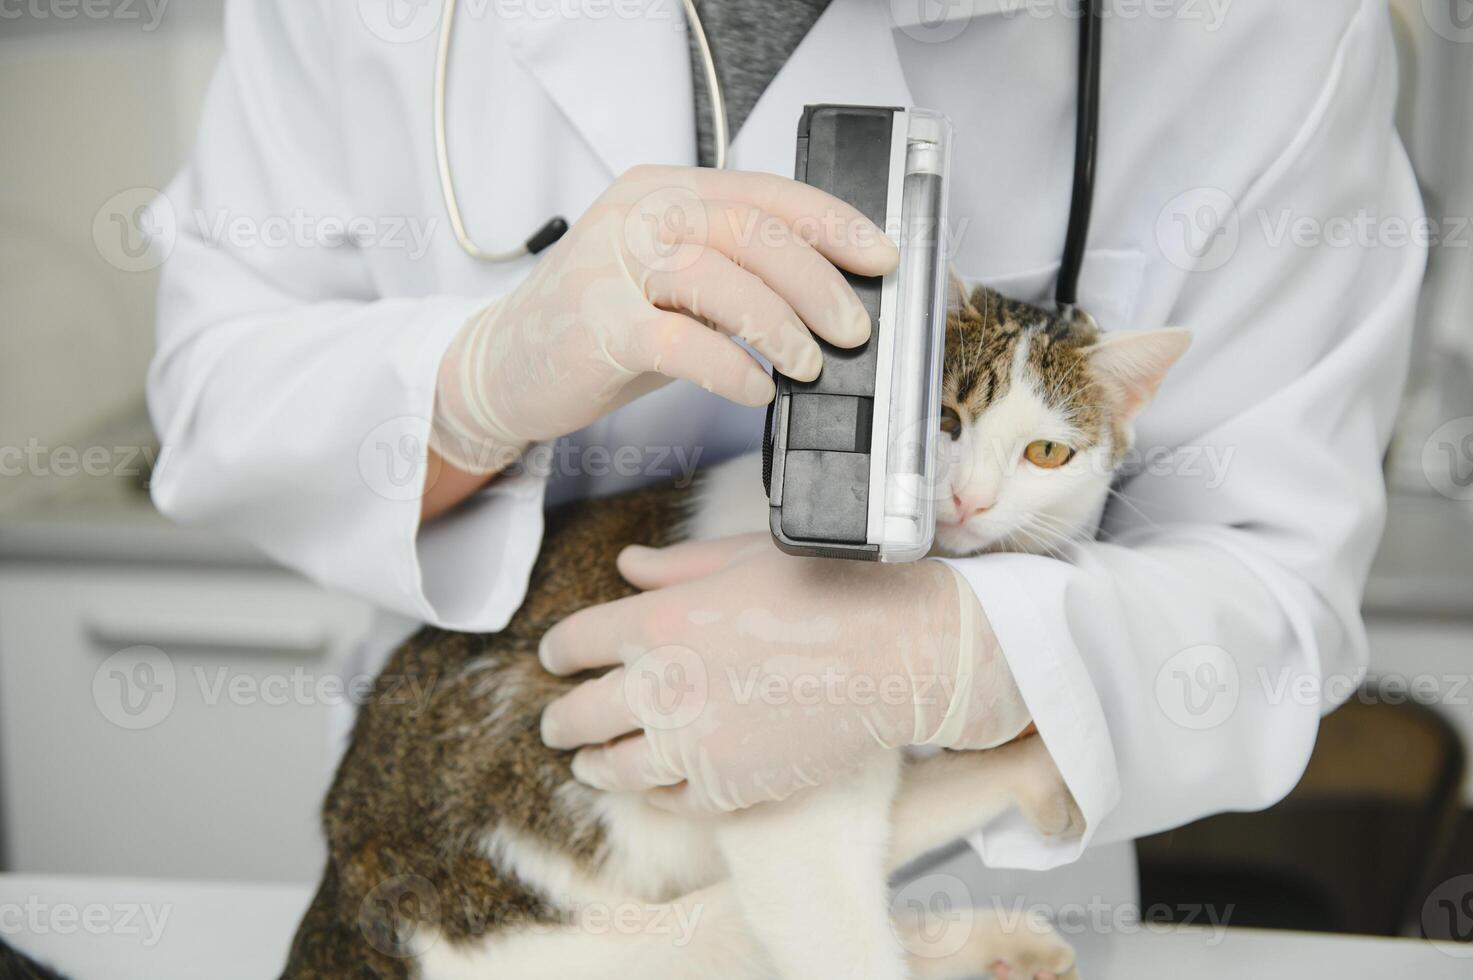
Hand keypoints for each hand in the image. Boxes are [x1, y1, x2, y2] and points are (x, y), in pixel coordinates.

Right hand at [431, 165, 898, 473]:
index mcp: (661, 191)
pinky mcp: (596, 324)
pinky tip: (758, 390)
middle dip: (818, 282)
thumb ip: (733, 271)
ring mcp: (611, 266)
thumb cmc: (598, 326)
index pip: (765, 193)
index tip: (880, 259)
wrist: (502, 368)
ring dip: (782, 326)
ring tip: (810, 364)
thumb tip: (830, 298)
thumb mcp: (668, 280)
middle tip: (853, 329)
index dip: (834, 225)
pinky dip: (733, 368)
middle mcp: (636, 214)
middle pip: (751, 230)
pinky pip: (682, 341)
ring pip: (721, 277)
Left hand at [537, 534, 1031, 812]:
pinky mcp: (730, 788)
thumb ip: (678, 565)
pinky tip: (650, 786)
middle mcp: (663, 689)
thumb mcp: (745, 555)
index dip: (558, 650)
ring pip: (613, 767)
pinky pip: (671, 801)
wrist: (898, 654)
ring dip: (591, 763)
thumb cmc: (828, 588)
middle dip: (561, 717)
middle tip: (556, 721)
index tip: (556, 657)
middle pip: (578, 713)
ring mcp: (694, 746)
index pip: (576, 642)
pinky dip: (653, 794)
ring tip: (587, 763)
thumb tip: (629, 565)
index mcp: (660, 623)